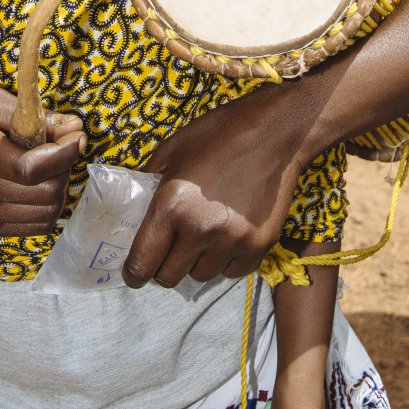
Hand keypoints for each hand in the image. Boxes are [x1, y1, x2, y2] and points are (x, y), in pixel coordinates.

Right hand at [0, 86, 84, 237]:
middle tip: (64, 147)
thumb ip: (28, 113)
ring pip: (44, 215)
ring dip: (60, 188)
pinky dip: (48, 207)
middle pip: (43, 194)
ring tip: (52, 165)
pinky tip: (40, 184)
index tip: (77, 136)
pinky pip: (33, 228)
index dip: (63, 154)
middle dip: (66, 168)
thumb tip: (72, 127)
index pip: (29, 168)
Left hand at [126, 92, 307, 288]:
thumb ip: (149, 181)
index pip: (140, 266)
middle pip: (168, 278)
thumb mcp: (173, 149)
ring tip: (204, 232)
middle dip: (164, 265)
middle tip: (172, 245)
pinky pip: (231, 272)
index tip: (137, 269)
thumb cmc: (220, 134)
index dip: (134, 272)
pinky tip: (228, 233)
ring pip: (201, 276)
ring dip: (197, 260)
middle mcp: (200, 230)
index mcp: (171, 206)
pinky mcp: (259, 246)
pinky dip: (226, 259)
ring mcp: (233, 240)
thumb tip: (137, 209)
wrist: (274, 131)